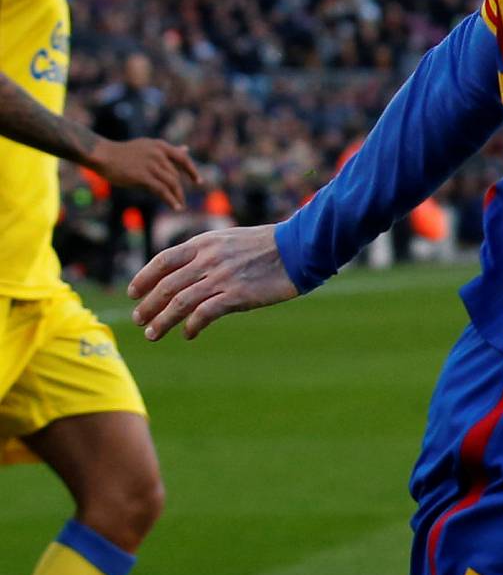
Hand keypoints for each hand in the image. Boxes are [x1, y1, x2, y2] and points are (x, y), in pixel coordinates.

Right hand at [90, 135, 199, 209]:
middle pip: (176, 175)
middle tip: (181, 199)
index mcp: (160, 146)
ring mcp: (151, 164)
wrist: (102, 155)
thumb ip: (167, 151)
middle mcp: (158, 154)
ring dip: (178, 196)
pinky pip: (163, 190)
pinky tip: (175, 207)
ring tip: (180, 206)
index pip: (183, 158)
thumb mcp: (148, 147)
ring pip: (172, 183)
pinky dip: (171, 200)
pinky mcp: (143, 176)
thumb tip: (186, 149)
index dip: (192, 170)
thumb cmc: (122, 153)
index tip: (199, 181)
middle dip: (179, 188)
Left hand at [129, 224, 296, 340]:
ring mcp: (221, 277)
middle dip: (148, 305)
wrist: (297, 249)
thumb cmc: (266, 246)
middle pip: (167, 285)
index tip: (133, 293)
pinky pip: (205, 313)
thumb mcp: (229, 240)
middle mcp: (208, 259)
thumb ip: (206, 253)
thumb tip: (185, 273)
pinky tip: (188, 334)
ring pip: (180, 302)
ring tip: (152, 334)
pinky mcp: (237, 295)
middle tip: (138, 320)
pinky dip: (192, 326)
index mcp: (203, 243)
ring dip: (162, 320)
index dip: (143, 278)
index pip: (163, 260)